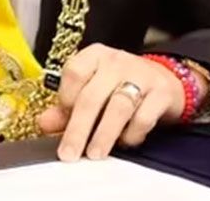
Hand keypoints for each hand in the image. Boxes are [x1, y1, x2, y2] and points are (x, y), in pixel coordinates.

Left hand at [36, 44, 198, 161]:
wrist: (166, 82)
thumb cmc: (120, 88)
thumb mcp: (93, 90)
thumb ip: (67, 108)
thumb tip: (43, 123)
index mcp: (95, 56)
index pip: (74, 72)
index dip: (65, 98)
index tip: (61, 122)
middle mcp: (117, 61)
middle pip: (92, 95)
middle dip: (78, 129)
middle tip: (69, 154)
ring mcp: (142, 75)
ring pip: (118, 107)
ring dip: (103, 134)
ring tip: (94, 154)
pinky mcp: (162, 92)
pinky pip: (144, 117)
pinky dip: (132, 134)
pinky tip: (125, 142)